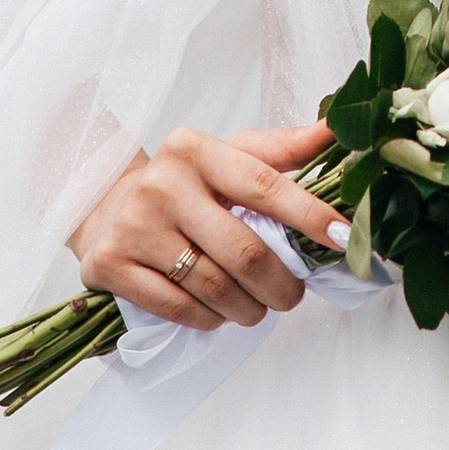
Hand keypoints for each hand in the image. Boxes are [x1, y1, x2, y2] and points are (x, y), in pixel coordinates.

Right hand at [72, 123, 344, 332]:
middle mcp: (162, 184)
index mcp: (196, 150)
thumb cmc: (184, 184)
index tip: (342, 238)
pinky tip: (219, 313)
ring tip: (257, 306)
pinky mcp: (111, 265)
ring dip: (250, 308)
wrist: (105, 207)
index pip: (264, 186)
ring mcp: (134, 226)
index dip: (308, 215)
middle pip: (244, 252)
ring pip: (215, 287)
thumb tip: (335, 129)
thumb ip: (281, 149)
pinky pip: (180, 309)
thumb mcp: (227, 156)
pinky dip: (211, 320)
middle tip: (293, 294)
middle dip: (282, 284)